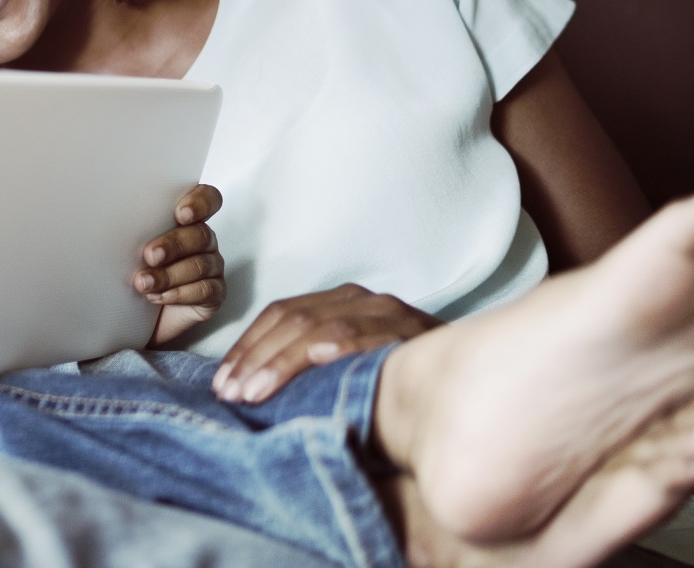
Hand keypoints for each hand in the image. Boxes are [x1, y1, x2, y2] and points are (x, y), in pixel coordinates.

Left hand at [138, 184, 225, 345]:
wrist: (136, 315)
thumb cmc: (133, 272)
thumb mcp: (129, 248)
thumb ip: (133, 231)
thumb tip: (109, 219)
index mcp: (188, 221)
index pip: (207, 199)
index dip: (200, 202)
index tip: (180, 214)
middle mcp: (202, 241)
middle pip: (200, 234)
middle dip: (173, 245)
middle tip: (149, 256)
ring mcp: (211, 266)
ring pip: (200, 264)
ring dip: (169, 274)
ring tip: (144, 283)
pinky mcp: (213, 293)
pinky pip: (204, 290)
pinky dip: (179, 293)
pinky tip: (159, 296)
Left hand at [212, 284, 441, 403]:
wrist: (472, 376)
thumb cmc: (400, 378)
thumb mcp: (348, 366)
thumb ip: (311, 368)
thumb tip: (251, 391)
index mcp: (339, 302)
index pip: (278, 315)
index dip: (245, 347)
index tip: (221, 382)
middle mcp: (360, 299)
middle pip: (289, 319)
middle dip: (253, 358)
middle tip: (228, 393)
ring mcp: (385, 310)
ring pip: (317, 326)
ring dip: (279, 362)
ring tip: (252, 393)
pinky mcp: (410, 328)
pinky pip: (364, 334)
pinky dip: (335, 346)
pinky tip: (312, 362)